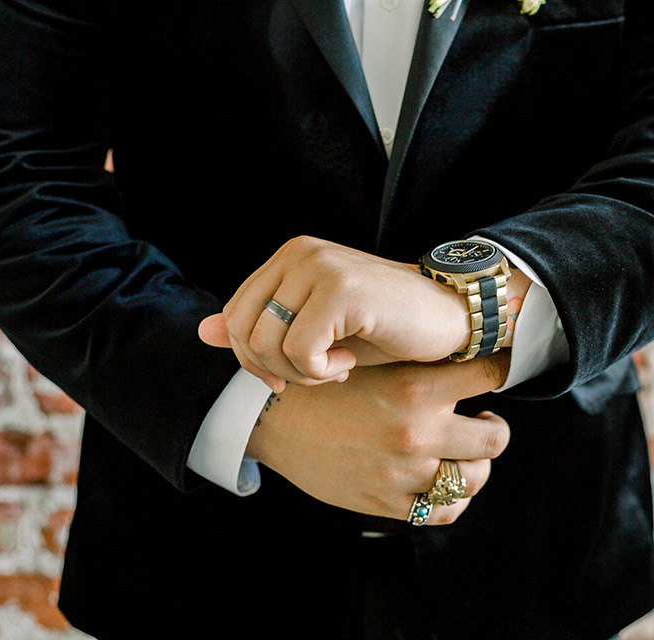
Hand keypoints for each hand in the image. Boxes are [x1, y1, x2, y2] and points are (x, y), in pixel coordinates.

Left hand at [199, 236, 469, 389]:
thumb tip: (203, 332)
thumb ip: (261, 327)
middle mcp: (300, 253)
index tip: (290, 375)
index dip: (253, 357)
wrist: (450, 318)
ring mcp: (320, 267)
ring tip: (338, 365)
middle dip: (273, 368)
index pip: (235, 314)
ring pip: (268, 342)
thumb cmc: (387, 327)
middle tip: (317, 374)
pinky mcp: (341, 290)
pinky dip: (322, 371)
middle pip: (244, 330)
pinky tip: (351, 360)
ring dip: (301, 372)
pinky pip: (301, 350)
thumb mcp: (316, 330)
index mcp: (290, 256)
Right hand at [245, 353, 511, 524]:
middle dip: (495, 427)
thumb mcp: (374, 358)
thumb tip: (469, 340)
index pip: (490, 374)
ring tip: (466, 454)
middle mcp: (416, 431)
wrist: (276, 419)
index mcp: (415, 386)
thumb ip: (420, 358)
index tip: (502, 369)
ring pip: (475, 477)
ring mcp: (404, 471)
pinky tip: (446, 481)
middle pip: (496, 437)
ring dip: (477, 465)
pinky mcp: (388, 502)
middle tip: (484, 420)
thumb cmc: (328, 382)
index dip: (502, 369)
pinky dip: (454, 498)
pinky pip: (445, 510)